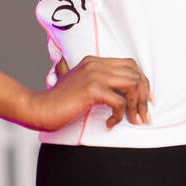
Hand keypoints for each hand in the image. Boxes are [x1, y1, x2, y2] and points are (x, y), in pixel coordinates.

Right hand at [29, 55, 152, 131]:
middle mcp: (96, 64)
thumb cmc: (58, 102)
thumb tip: (114, 93)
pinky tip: (110, 124)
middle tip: (144, 115)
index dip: (142, 82)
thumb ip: (93, 82)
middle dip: (144, 96)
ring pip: (132, 85)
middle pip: (135, 73)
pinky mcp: (92, 89)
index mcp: (94, 61)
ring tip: (133, 121)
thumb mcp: (77, 85)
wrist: (39, 109)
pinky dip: (119, 115)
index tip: (146, 101)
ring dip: (136, 106)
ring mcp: (94, 75)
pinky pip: (118, 102)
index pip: (130, 65)